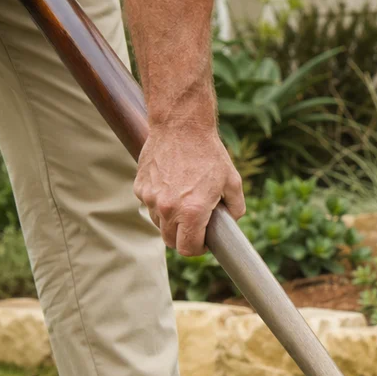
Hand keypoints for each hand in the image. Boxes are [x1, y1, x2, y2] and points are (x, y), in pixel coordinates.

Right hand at [134, 124, 245, 256]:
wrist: (181, 126)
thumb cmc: (210, 154)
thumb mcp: (233, 183)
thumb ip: (236, 209)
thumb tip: (231, 224)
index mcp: (193, 211)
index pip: (188, 249)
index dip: (198, 249)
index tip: (204, 242)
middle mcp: (168, 208)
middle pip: (171, 242)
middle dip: (184, 239)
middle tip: (196, 228)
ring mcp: (150, 198)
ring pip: (159, 224)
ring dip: (171, 222)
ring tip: (184, 204)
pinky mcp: (140, 186)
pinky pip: (149, 205)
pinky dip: (159, 204)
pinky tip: (172, 188)